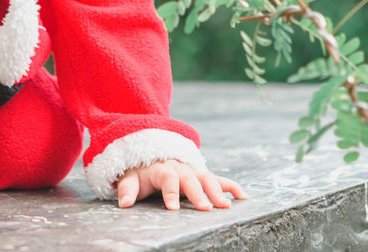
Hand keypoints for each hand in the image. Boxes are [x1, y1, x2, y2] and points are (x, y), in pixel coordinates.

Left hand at [115, 160, 244, 210]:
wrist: (150, 157)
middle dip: (198, 193)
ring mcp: (193, 171)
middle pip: (191, 179)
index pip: (168, 179)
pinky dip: (231, 186)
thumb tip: (124, 204)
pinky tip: (242, 197)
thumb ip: (127, 189)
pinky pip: (219, 179)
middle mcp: (181, 168)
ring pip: (207, 178)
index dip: (170, 192)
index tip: (173, 208)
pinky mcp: (202, 176)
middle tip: (205, 209)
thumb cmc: (141, 173)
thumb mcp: (130, 178)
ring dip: (217, 191)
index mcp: (162, 169)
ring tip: (225, 207)